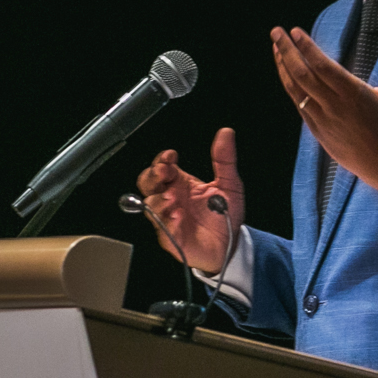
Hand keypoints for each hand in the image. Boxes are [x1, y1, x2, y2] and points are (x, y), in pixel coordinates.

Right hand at [135, 127, 244, 271]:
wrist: (231, 244)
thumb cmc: (224, 216)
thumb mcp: (229, 184)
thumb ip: (225, 160)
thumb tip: (226, 133)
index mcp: (180, 183)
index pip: (162, 165)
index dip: (162, 159)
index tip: (171, 156)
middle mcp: (171, 198)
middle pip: (147, 182)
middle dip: (152, 175)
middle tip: (164, 173)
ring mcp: (168, 217)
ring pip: (149, 204)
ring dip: (159, 199)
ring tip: (173, 198)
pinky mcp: (170, 236)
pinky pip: (161, 227)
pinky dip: (167, 220)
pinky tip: (178, 216)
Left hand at [271, 26, 377, 199]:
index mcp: (354, 95)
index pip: (323, 67)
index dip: (307, 48)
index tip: (296, 31)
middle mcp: (335, 106)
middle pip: (303, 75)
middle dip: (287, 51)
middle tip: (276, 32)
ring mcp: (324, 119)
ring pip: (296, 90)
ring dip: (283, 67)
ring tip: (276, 47)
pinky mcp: (318, 130)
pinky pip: (298, 104)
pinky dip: (290, 86)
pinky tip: (285, 73)